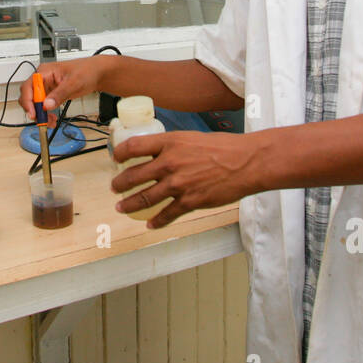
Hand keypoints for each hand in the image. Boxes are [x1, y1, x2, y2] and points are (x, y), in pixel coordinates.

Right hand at [19, 57, 114, 124]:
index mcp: (44, 71)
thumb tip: (47, 105)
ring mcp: (46, 87)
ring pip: (35, 104)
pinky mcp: (51, 94)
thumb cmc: (87, 71)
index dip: (28, 101)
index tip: (33, 113)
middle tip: (42, 120)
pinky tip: (52, 118)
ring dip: (40, 114)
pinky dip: (46, 114)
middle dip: (34, 110)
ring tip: (50, 121)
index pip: (28, 87)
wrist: (97, 74)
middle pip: (29, 96)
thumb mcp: (74, 83)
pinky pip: (44, 106)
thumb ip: (59, 94)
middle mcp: (42, 79)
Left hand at [111, 130, 266, 228]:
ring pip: (145, 198)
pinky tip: (150, 224)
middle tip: (115, 187)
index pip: (134, 146)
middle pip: (133, 175)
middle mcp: (169, 163)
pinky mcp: (189, 201)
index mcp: (170, 143)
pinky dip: (156, 221)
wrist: (246, 162)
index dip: (120, 153)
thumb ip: (174, 146)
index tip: (116, 158)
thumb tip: (159, 153)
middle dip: (120, 184)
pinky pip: (166, 214)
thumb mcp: (192, 138)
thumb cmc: (224, 148)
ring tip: (121, 207)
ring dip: (130, 204)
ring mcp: (178, 184)